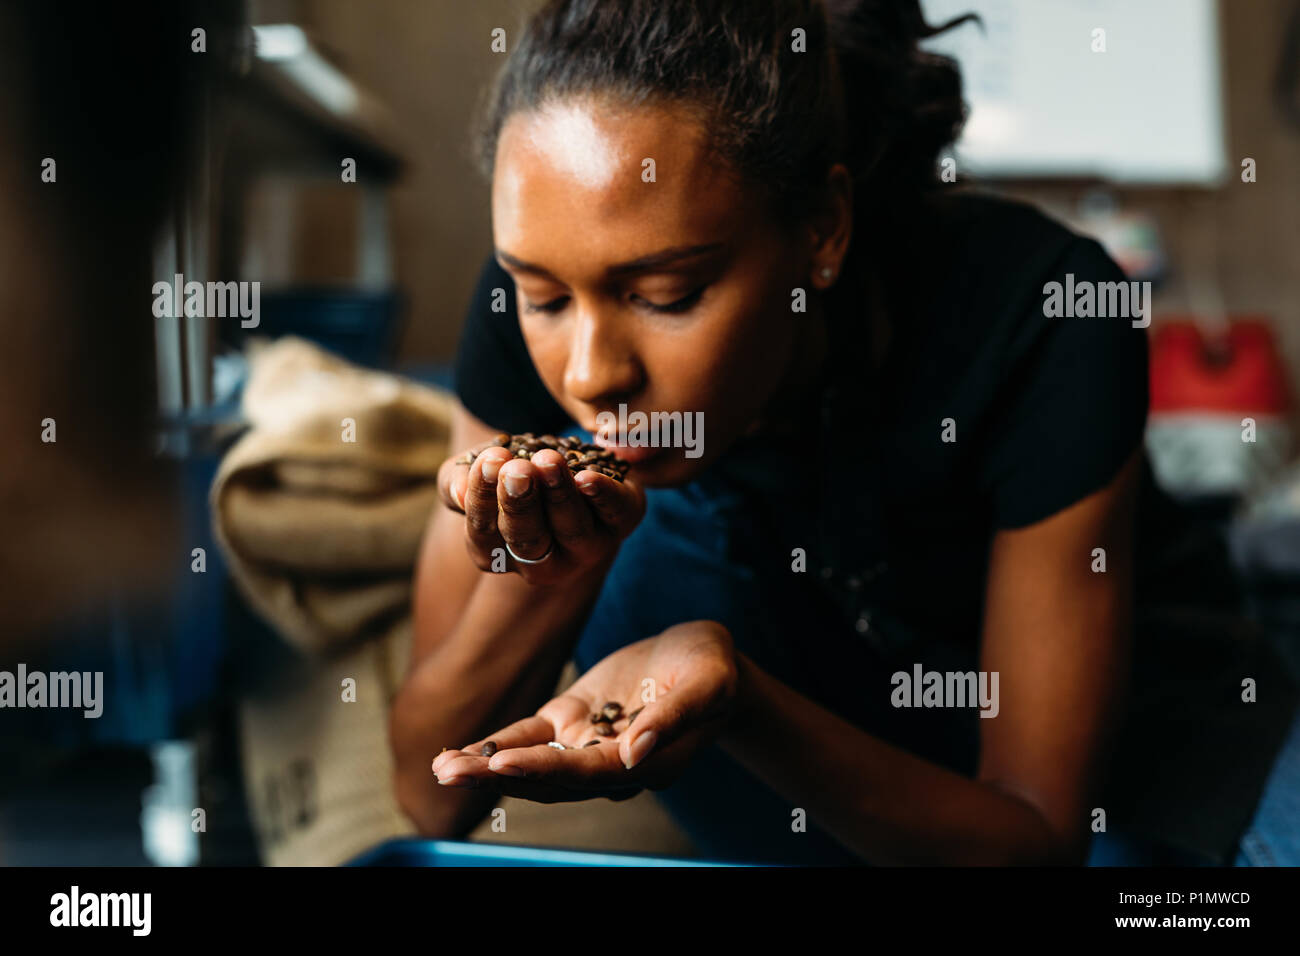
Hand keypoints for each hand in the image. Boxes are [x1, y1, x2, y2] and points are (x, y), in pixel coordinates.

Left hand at [430, 621, 738, 801]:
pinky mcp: (572, 720)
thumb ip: (673, 720)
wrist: (707, 660)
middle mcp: (610, 764)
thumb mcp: (707, 684)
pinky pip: (529, 737)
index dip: (544, 770)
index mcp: (645, 763)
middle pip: (547, 777)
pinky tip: (461, 752)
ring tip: (442, 767)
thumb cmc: (713, 669)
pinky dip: (496, 744)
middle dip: (496, 776)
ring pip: (530, 762)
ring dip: (486, 766)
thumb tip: (634, 754)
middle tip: (448, 773)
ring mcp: (587, 743)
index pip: (587, 772)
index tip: (502, 764)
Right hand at [436, 438, 644, 584]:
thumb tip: (458, 489)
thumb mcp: (476, 474)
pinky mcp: (623, 520)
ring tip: (547, 461)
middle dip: (521, 504)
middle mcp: (545, 562)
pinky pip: (615, 512)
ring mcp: (588, 547)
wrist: (571, 469)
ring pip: (572, 528)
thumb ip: (455, 481)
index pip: (484, 535)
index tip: (487, 462)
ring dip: (558, 494)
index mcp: (500, 554)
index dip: (483, 500)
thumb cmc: (514, 477)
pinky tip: (588, 477)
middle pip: (529, 540)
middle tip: (517, 470)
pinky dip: (603, 495)